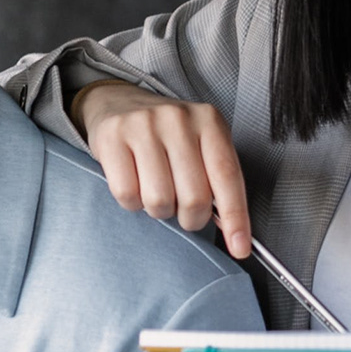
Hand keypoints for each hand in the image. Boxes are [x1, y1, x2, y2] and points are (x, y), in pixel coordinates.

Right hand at [70, 81, 251, 258]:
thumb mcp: (201, 144)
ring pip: (158, 201)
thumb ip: (217, 179)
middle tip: (182, 209)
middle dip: (190, 217)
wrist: (119, 102)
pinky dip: (132, 201)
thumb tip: (233, 232)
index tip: (239, 249)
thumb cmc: (168, 135)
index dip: (236, 218)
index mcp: (209, 121)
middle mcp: (178, 119)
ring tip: (156, 189)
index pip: (227, 177)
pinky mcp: (111, 137)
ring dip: (159, 209)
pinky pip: (126, 194)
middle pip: (194, 197)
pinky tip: (134, 181)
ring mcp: (143, 125)